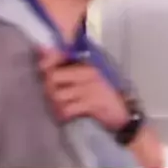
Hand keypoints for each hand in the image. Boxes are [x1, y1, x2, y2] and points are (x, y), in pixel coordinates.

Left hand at [37, 49, 164, 167]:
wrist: (124, 113)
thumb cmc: (106, 93)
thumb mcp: (91, 76)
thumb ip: (70, 66)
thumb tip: (45, 53)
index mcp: (88, 63)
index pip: (60, 55)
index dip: (46, 62)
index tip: (43, 68)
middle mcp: (88, 72)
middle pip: (53, 76)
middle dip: (49, 87)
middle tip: (53, 94)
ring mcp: (90, 88)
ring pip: (57, 94)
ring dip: (56, 103)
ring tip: (62, 106)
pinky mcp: (91, 103)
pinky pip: (67, 109)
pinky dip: (64, 114)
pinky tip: (68, 114)